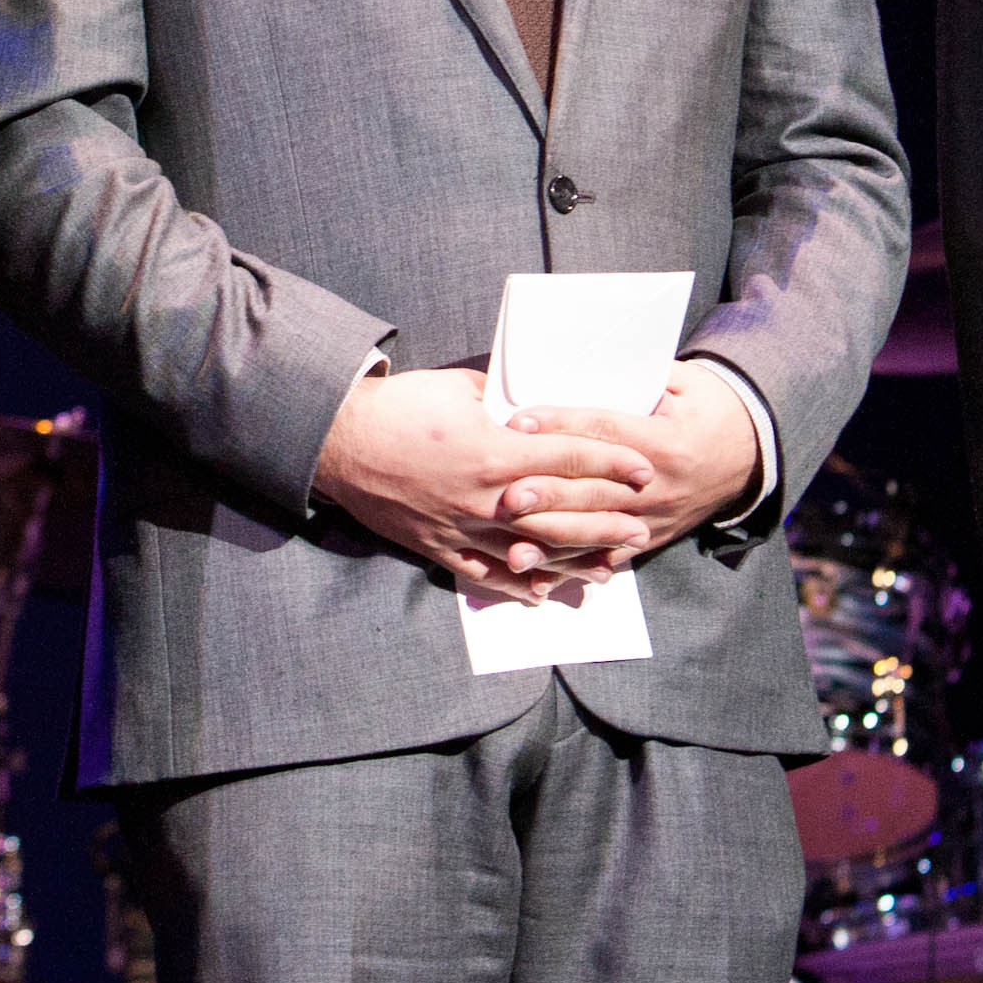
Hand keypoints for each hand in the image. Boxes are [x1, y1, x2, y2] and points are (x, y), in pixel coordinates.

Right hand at [311, 366, 653, 603]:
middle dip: (607, 521)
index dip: (611, 465)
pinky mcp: (440, 547)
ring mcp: (463, 530)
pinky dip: (517, 586)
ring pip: (531, 554)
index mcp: (494, 454)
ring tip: (609, 566)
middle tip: (642, 527)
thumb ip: (503, 400)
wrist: (340, 442)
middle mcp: (485, 500)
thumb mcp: (459, 389)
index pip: (568, 460)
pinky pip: (486, 574)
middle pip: (561, 516)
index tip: (643, 470)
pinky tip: (543, 592)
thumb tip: (534, 399)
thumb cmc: (399, 407)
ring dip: (574, 562)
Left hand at [507, 361, 765, 559]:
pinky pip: (608, 555)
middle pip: (595, 490)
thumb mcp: (681, 382)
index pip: (605, 432)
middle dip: (548, 495)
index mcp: (666, 440)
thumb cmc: (707, 407)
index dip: (561, 426)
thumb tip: (576, 363)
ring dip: (554, 538)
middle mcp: (660, 485)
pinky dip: (573, 564)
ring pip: (597, 531)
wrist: (750, 452)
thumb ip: (635, 378)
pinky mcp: (650, 538)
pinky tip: (542, 569)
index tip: (520, 421)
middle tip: (507, 495)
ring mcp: (655, 517)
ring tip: (515, 543)